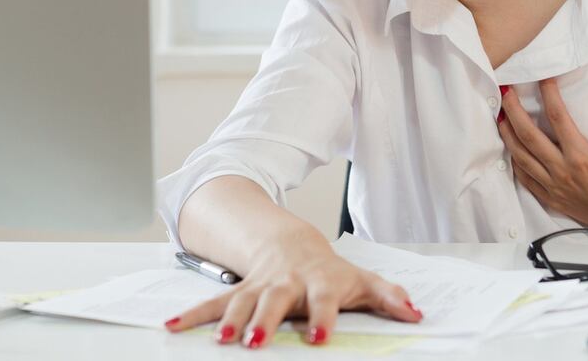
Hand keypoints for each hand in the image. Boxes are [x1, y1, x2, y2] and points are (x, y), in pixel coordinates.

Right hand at [164, 231, 422, 347]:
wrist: (290, 244)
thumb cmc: (328, 270)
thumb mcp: (360, 281)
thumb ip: (388, 297)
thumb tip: (416, 313)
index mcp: (319, 282)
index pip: (324, 299)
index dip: (323, 317)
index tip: (320, 337)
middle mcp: (285, 283)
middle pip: (275, 301)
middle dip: (266, 320)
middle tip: (258, 342)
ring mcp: (258, 287)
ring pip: (240, 303)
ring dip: (229, 322)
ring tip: (220, 342)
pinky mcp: (237, 293)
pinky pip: (212, 304)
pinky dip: (191, 315)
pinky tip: (171, 326)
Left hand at [499, 76, 587, 229]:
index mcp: (581, 156)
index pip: (558, 117)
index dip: (548, 94)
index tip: (543, 77)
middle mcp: (562, 171)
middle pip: (529, 135)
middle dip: (514, 111)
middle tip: (506, 92)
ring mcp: (553, 187)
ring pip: (521, 157)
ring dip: (508, 134)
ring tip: (500, 116)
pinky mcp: (551, 199)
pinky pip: (525, 179)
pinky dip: (515, 162)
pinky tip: (511, 149)